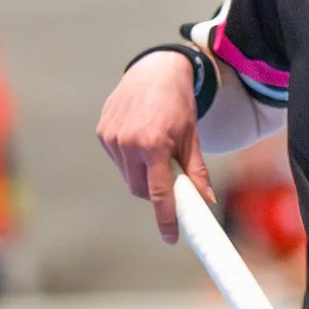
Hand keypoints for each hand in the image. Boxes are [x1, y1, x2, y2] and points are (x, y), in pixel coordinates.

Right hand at [96, 53, 212, 243]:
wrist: (154, 72)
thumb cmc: (178, 105)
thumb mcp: (192, 137)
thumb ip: (196, 171)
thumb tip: (206, 202)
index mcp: (154, 145)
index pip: (158, 193)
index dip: (165, 218)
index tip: (171, 237)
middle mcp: (128, 142)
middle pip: (139, 190)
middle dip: (154, 193)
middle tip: (168, 181)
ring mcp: (112, 137)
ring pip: (127, 177)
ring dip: (142, 176)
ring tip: (155, 152)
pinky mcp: (102, 132)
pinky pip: (118, 161)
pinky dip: (131, 161)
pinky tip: (141, 141)